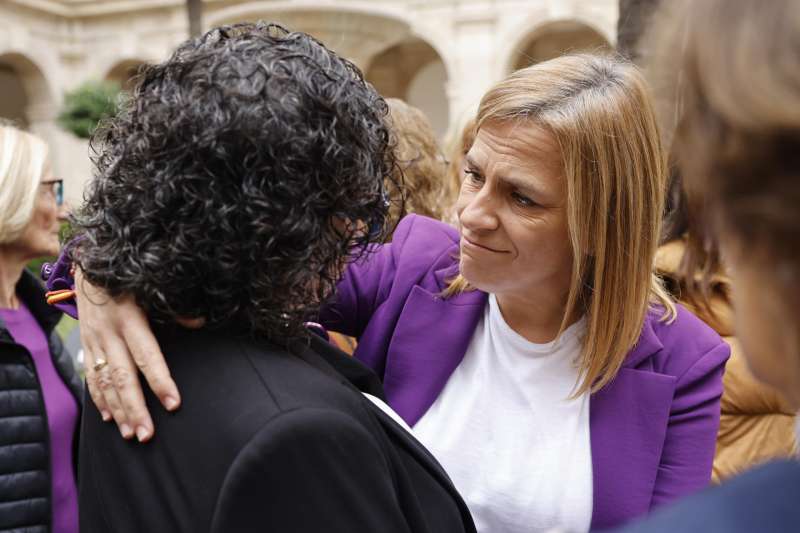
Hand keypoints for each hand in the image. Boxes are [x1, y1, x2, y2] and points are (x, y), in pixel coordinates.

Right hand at [77, 268, 180, 441]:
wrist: (88, 265)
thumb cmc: (129, 277)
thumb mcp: (151, 287)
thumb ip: (175, 308)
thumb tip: (200, 323)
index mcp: (129, 319)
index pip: (148, 356)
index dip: (160, 381)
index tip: (173, 404)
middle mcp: (109, 334)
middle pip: (123, 378)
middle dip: (135, 409)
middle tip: (147, 435)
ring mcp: (94, 341)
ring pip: (105, 383)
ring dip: (117, 411)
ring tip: (130, 434)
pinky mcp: (85, 345)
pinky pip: (91, 377)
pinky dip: (99, 399)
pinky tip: (109, 418)